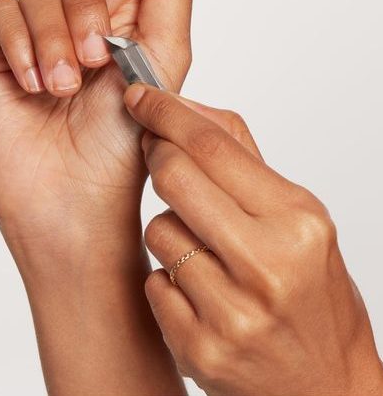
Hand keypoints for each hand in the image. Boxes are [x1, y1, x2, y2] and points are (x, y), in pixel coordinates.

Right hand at [0, 0, 192, 255]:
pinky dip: (21, 45)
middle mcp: (82, 22)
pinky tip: (35, 85)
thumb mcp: (163, 63)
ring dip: (56, 36)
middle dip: (89, 4)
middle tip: (98, 58)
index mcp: (127, 19)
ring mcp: (38, 37)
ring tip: (66, 88)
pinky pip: (1, 13)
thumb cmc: (122, 146)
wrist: (76, 202)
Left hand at [123, 84, 382, 395]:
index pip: (215, 145)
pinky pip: (155, 281)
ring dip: (168, 228)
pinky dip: (168, 277)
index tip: (141, 96)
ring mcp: (230, 312)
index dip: (168, 113)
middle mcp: (266, 265)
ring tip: (202, 248)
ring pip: (157, 231)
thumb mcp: (296, 218)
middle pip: (175, 178)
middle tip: (159, 152)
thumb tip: (189, 112)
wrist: (321, 383)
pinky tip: (198, 290)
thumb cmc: (311, 292)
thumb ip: (243, 160)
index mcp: (297, 221)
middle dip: (157, 156)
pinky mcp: (198, 348)